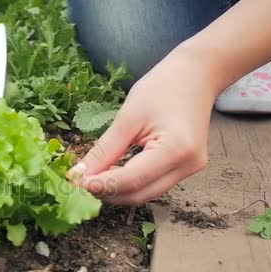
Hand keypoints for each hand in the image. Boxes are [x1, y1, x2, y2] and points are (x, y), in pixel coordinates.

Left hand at [67, 46, 218, 205]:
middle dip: (107, 193)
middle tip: (78, 183)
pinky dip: (130, 183)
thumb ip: (105, 150)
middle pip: (139, 195)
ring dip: (117, 190)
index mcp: (176, 149)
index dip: (101, 185)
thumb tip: (80, 174)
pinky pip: (153, 184)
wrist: (196, 76)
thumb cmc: (162, 88)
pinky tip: (112, 173)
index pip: (131, 180)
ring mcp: (190, 170)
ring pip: (146, 194)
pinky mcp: (186, 169)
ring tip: (92, 177)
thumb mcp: (128, 117)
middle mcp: (187, 166)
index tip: (74, 183)